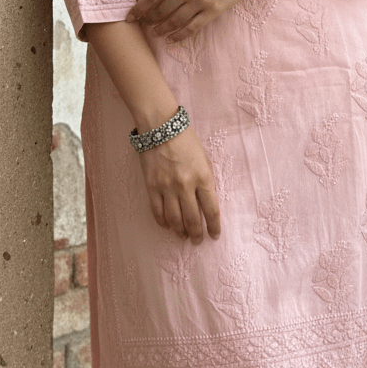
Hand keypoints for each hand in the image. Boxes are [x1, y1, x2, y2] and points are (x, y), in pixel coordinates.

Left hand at [126, 0, 262, 40]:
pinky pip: (192, 28)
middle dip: (149, 19)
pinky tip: (172, 39)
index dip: (139, 8)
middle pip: (161, 10)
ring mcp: (201, 0)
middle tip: (144, 24)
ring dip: (162, 29)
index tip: (130, 17)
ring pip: (175, 21)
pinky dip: (180, 36)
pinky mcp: (213, 10)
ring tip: (155, 33)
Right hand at [139, 125, 220, 242]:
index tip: (214, 235)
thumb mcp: (204, 159)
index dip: (214, 226)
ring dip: (180, 231)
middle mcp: (185, 185)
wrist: (161, 127)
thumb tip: (205, 204)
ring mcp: (167, 187)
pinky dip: (163, 222)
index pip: (211, 210)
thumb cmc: (186, 141)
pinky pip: (157, 212)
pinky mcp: (151, 186)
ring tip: (183, 236)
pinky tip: (167, 226)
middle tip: (197, 240)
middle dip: (196, 234)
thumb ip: (206, 181)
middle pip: (192, 219)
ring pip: (174, 220)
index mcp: (203, 177)